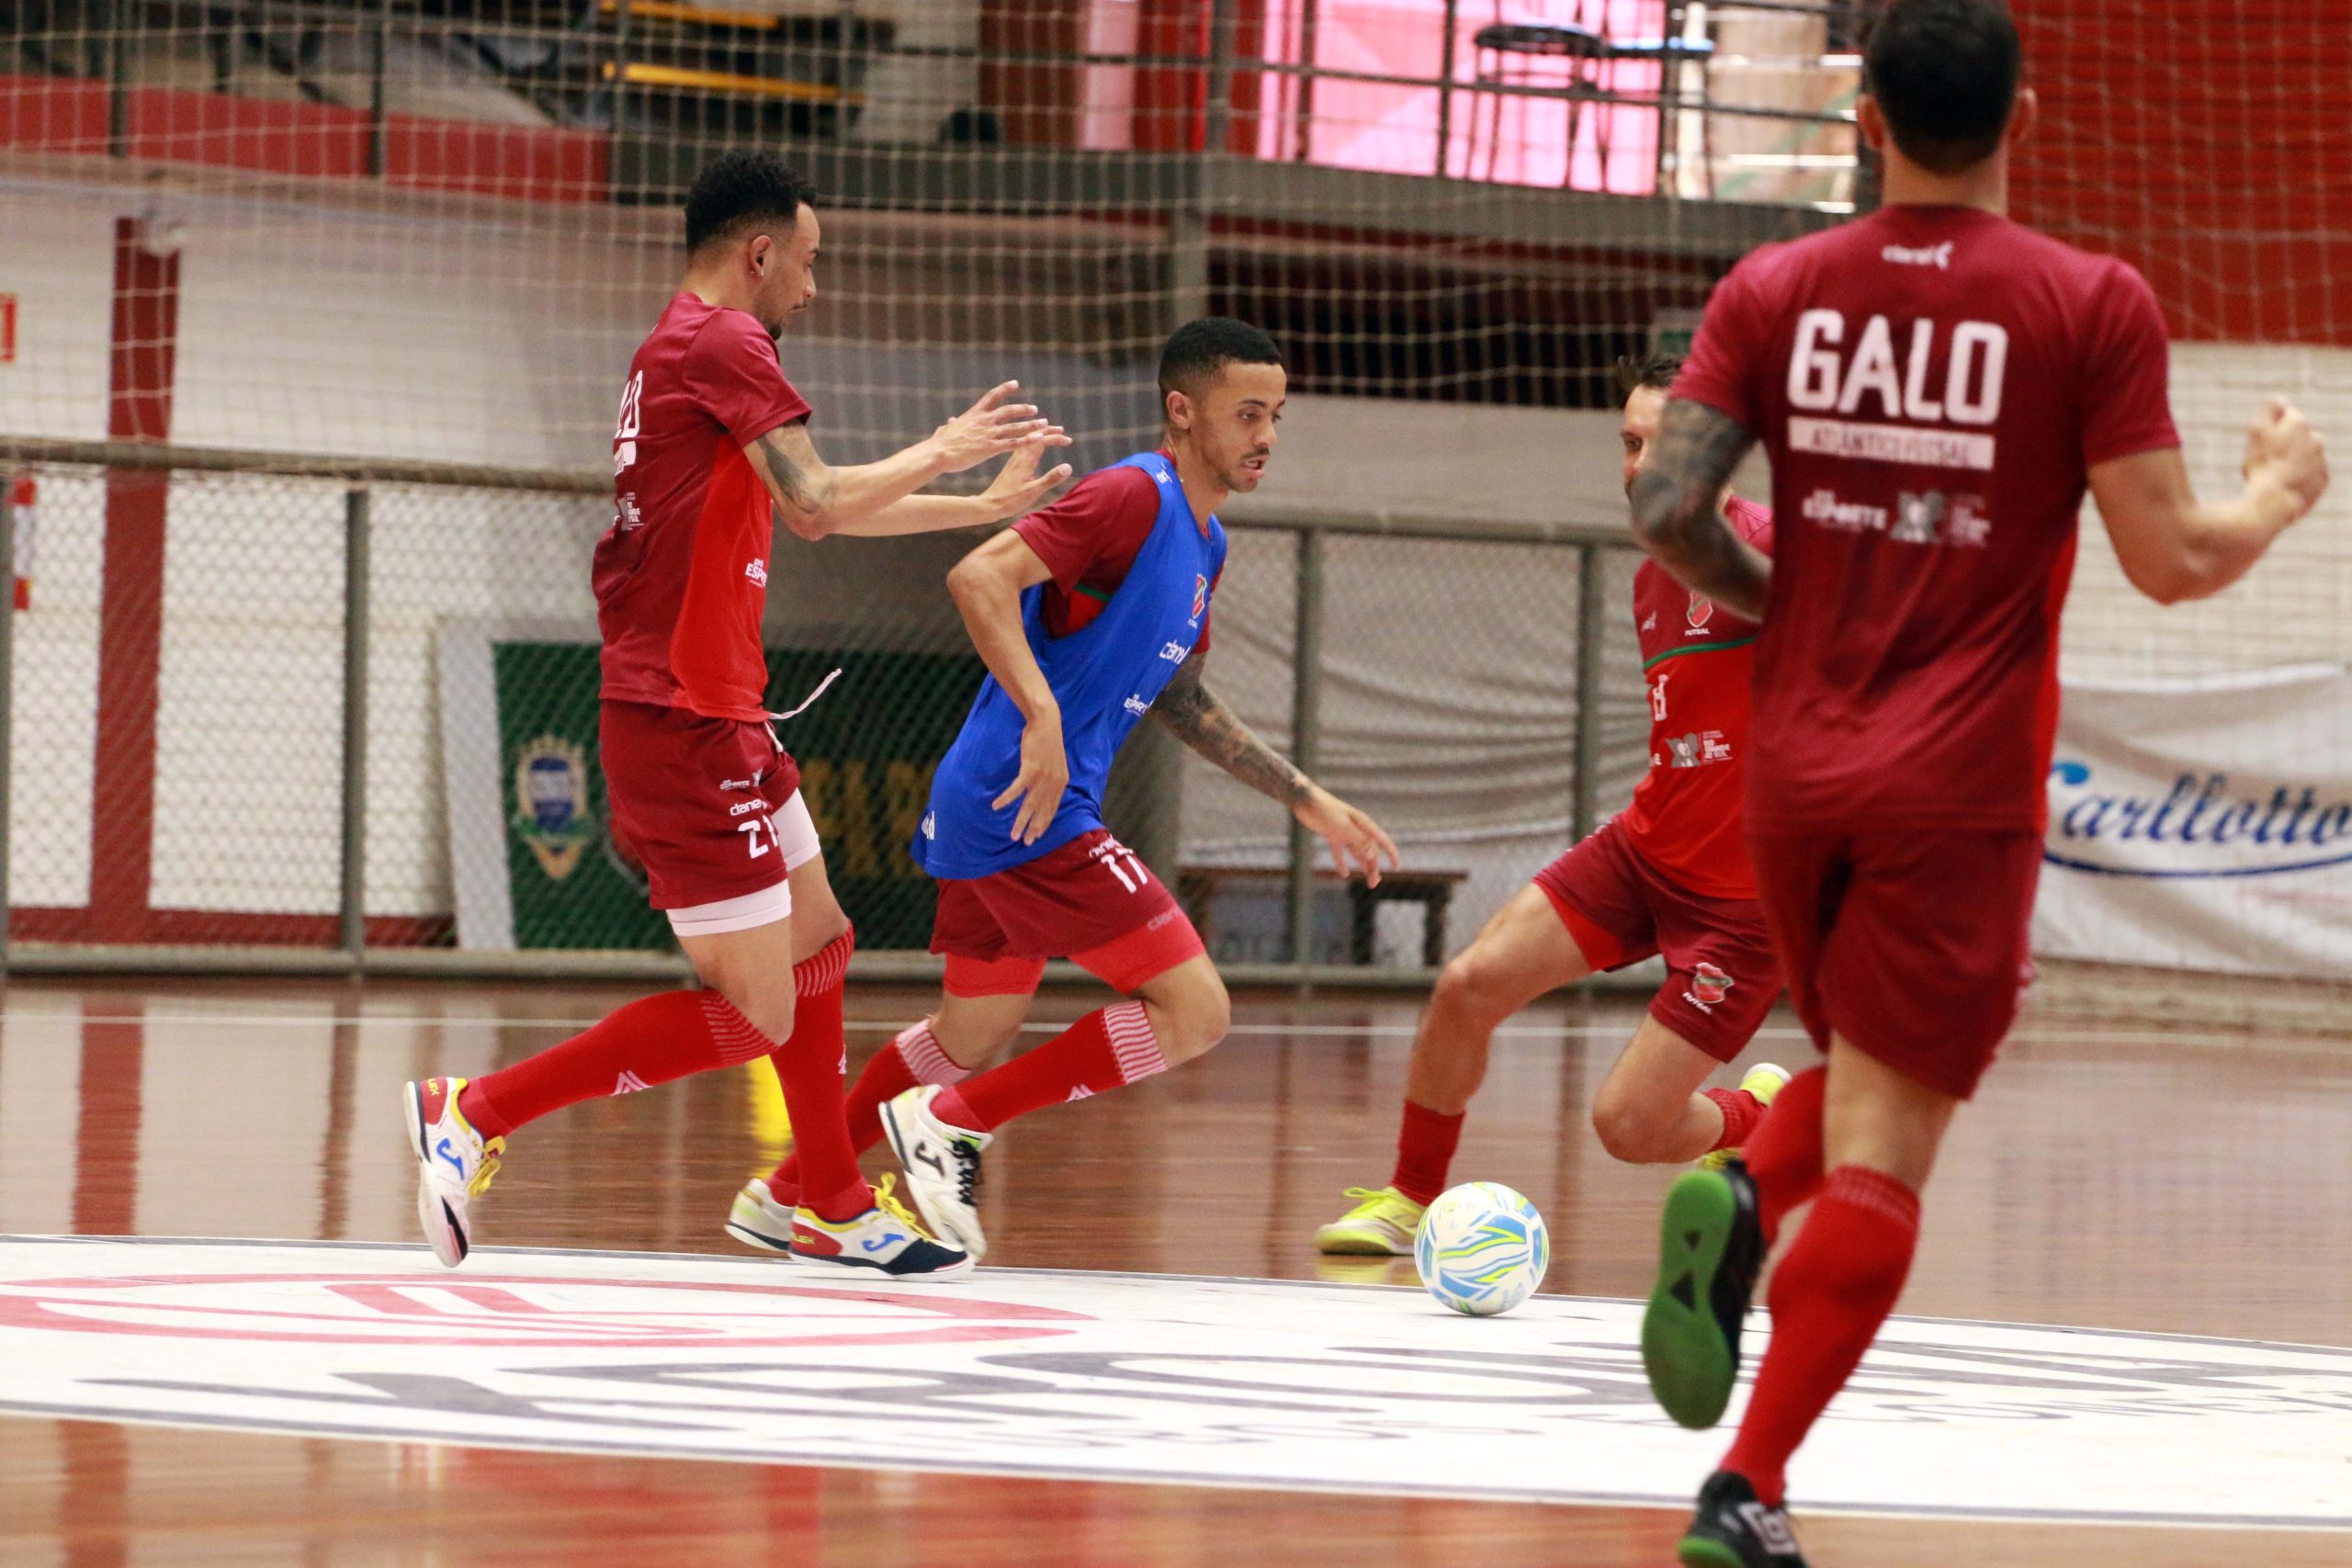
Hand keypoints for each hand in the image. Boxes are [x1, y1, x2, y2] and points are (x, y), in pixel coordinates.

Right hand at [931, 382, 1064, 474]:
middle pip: (1008, 410)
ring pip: (1015, 427)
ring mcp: (988, 433)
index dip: (1004, 389)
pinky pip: (1013, 443)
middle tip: (1034, 409)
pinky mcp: (991, 448)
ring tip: (1044, 423)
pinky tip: (1039, 439)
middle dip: (1023, 409)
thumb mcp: (946, 431)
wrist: (937, 453)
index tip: (1015, 383)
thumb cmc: (939, 445)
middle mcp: (984, 421)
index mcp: (974, 414)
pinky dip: (1027, 440)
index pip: (992, 397)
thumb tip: (949, 422)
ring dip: (1031, 424)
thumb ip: (951, 426)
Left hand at [981, 435, 1075, 522]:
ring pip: (1026, 440)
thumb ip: (1051, 479)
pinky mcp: (1011, 465)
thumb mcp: (1033, 491)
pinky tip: (1032, 445)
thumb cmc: (1011, 500)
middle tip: (1061, 430)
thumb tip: (1068, 466)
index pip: (1041, 441)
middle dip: (1048, 431)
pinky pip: (1022, 446)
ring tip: (1049, 432)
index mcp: (1024, 461)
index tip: (1068, 440)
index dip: (1055, 438)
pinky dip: (1030, 441)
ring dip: (1039, 434)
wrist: (989, 504)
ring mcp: (1013, 460)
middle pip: (1033, 436)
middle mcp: (1018, 457)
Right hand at [993, 712, 1069, 844]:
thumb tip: (1044, 790)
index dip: (1044, 823)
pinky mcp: (1030, 770)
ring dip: (1020, 821)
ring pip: (1029, 805)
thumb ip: (1051, 778)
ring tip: (1013, 834)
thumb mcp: (1054, 763)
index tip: (1037, 835)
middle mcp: (1054, 783)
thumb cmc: (1047, 741)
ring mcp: (1043, 777)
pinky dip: (1006, 799)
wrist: (1046, 722)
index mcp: (1061, 783)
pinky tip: (997, 807)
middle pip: (1042, 811)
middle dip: (1034, 829)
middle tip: (1026, 843)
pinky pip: (1016, 789)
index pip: (1052, 809)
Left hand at [1294, 786, 1400, 887]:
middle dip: (1373, 867)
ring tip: (1368, 883)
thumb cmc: (1325, 809)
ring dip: (1363, 867)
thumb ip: (1358, 840)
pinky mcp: (1332, 835)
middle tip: (1373, 884)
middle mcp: (1356, 828)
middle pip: (1370, 851)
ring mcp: (1344, 832)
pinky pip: (1340, 852)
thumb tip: (1373, 855)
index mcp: (1363, 824)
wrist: (1305, 799)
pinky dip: (1342, 863)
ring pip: (1358, 853)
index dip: (1391, 853)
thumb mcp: (1342, 826)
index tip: (1396, 867)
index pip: (1382, 840)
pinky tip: (1344, 874)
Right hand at [2243, 398, 2329, 520]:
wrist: (2275, 501)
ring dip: (2293, 461)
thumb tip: (2280, 398)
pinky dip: (2300, 478)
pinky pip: (2310, 475)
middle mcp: (2316, 438)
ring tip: (2274, 476)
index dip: (2271, 427)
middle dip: (2285, 443)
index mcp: (2299, 423)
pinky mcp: (2322, 481)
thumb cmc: (2262, 465)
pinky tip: (2284, 486)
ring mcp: (2321, 460)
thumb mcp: (2256, 431)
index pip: (2285, 416)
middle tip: (2266, 460)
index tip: (2260, 442)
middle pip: (2297, 436)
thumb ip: (2268, 409)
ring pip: (2305, 455)